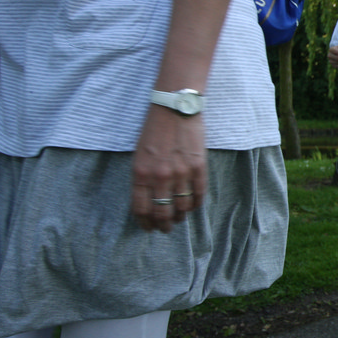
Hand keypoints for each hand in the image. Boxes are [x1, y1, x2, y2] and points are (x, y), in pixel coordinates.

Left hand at [131, 105, 206, 232]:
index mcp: (140, 173)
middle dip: (163, 225)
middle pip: (162, 212)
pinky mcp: (198, 167)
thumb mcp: (139, 155)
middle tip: (165, 229)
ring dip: (179, 217)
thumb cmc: (154, 130)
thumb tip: (149, 199)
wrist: (175, 109)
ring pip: (181, 207)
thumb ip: (143, 178)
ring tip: (178, 219)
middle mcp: (160, 176)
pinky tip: (192, 207)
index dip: (145, 222)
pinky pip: (198, 194)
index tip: (148, 227)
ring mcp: (181, 173)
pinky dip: (195, 205)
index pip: (141, 208)